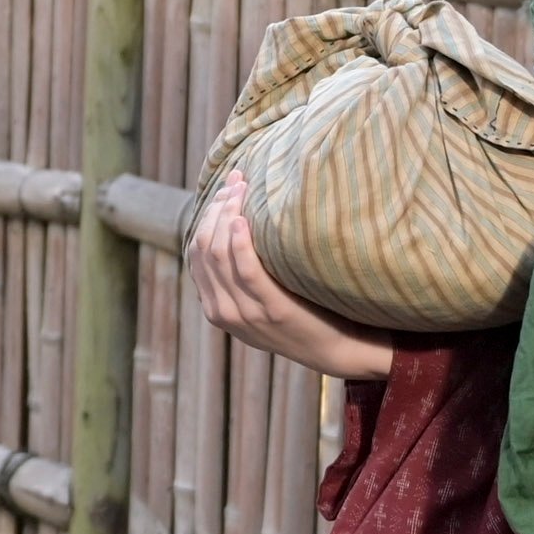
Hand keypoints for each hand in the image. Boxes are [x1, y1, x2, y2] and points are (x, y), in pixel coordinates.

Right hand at [189, 178, 396, 381]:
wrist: (336, 350)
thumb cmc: (302, 315)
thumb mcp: (260, 301)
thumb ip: (241, 276)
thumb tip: (236, 223)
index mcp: (216, 308)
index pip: (196, 253)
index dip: (206, 216)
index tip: (225, 189)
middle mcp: (224, 312)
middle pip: (204, 249)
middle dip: (216, 209)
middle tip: (235, 182)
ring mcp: (246, 313)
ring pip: (220, 255)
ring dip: (227, 216)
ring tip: (241, 190)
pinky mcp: (273, 310)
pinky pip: (247, 271)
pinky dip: (241, 242)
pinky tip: (245, 220)